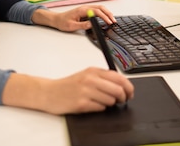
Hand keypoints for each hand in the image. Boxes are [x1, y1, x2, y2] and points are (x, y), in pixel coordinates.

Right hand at [3, 67, 133, 114]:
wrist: (49, 92)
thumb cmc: (69, 85)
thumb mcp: (86, 75)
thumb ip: (102, 77)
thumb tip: (122, 85)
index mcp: (93, 71)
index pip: (119, 77)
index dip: (128, 87)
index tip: (130, 93)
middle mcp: (90, 79)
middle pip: (117, 90)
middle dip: (123, 97)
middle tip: (122, 100)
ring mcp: (86, 91)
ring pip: (110, 100)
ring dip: (110, 104)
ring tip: (101, 102)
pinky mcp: (81, 103)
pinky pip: (100, 108)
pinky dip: (100, 108)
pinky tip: (93, 105)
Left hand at [32, 4, 115, 31]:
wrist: (57, 19)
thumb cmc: (63, 22)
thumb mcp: (72, 26)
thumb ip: (83, 25)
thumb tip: (92, 24)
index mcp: (82, 10)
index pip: (96, 11)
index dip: (104, 17)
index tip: (109, 22)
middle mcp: (85, 8)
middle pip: (100, 8)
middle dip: (108, 14)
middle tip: (113, 21)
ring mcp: (85, 9)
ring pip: (99, 8)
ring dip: (106, 13)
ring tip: (112, 20)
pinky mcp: (85, 11)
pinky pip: (96, 10)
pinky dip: (103, 13)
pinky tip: (105, 18)